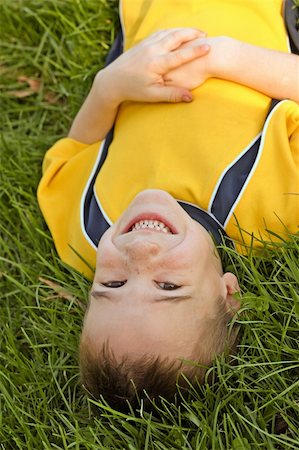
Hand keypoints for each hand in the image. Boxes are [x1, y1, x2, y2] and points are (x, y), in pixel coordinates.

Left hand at [95, 28, 209, 104]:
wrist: (112, 81)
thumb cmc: (133, 90)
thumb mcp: (153, 95)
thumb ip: (172, 94)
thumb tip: (190, 98)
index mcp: (156, 64)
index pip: (180, 55)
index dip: (195, 51)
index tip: (208, 47)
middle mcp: (152, 50)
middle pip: (176, 37)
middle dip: (192, 34)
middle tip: (206, 34)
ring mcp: (146, 44)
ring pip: (168, 32)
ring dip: (183, 30)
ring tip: (196, 32)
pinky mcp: (143, 42)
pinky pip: (161, 32)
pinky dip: (172, 30)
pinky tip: (179, 33)